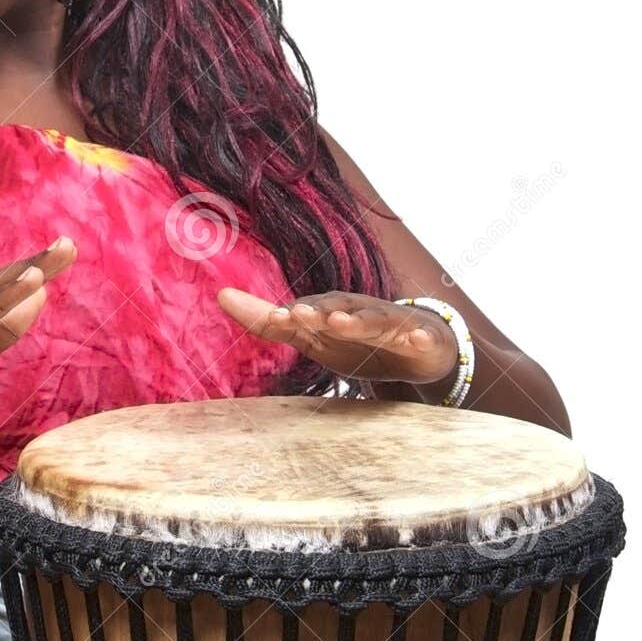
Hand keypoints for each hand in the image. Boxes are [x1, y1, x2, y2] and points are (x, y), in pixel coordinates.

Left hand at [217, 287, 459, 388]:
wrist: (417, 345)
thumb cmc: (355, 338)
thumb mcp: (310, 337)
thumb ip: (269, 322)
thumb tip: (220, 295)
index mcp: (331, 310)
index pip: (306, 311)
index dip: (289, 316)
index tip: (273, 318)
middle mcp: (359, 311)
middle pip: (338, 310)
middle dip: (319, 312)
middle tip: (300, 315)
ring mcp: (390, 323)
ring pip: (373, 320)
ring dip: (358, 320)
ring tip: (342, 322)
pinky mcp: (420, 338)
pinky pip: (421, 338)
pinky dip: (420, 337)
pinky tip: (418, 339)